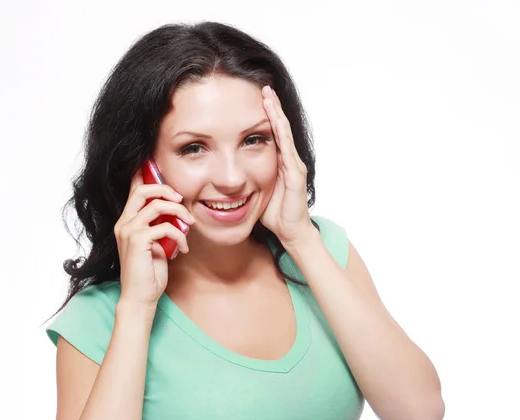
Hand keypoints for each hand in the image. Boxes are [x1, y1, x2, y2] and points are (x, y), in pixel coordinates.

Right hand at [113, 167, 194, 307]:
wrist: (141, 297)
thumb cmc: (150, 272)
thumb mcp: (157, 243)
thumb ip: (161, 226)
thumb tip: (178, 212)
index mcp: (127, 221)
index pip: (133, 190)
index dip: (145, 175)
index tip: (160, 169)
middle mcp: (124, 223)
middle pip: (142, 190)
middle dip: (165, 188)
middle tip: (181, 199)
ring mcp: (128, 231)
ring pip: (156, 205)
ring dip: (179, 212)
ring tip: (189, 224)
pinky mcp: (137, 241)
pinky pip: (165, 227)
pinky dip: (180, 235)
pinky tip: (183, 248)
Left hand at [259, 85, 315, 246]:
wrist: (290, 232)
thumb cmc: (275, 214)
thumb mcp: (256, 192)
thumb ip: (247, 179)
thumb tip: (224, 174)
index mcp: (278, 163)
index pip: (271, 133)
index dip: (265, 115)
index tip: (254, 98)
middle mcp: (288, 160)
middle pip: (279, 127)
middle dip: (271, 106)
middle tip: (262, 86)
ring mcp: (293, 165)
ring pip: (284, 132)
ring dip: (276, 112)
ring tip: (268, 94)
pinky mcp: (295, 173)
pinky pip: (286, 147)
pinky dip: (280, 131)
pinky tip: (275, 118)